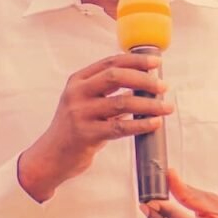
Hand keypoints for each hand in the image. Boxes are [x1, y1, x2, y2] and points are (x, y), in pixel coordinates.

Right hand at [18, 53, 172, 201]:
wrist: (52, 157)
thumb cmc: (75, 128)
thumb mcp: (86, 102)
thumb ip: (108, 91)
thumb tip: (145, 83)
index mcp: (78, 80)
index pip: (110, 62)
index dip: (136, 60)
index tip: (156, 62)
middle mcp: (77, 93)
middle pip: (116, 76)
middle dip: (144, 79)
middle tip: (163, 86)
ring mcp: (80, 113)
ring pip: (122, 102)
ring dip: (149, 104)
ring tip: (166, 107)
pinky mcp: (86, 134)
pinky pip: (120, 127)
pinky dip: (141, 124)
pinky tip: (155, 123)